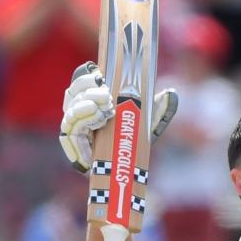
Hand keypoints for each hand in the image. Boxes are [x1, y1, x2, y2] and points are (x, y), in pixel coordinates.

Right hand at [58, 62, 179, 171]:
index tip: (98, 73)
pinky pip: (68, 137)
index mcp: (93, 102)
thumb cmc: (136, 140)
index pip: (80, 84)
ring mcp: (77, 133)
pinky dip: (79, 127)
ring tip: (104, 110)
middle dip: (86, 90)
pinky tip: (95, 122)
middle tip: (105, 95)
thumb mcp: (149, 121)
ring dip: (84, 109)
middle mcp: (81, 116)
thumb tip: (171, 94)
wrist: (133, 168)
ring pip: (70, 115)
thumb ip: (159, 107)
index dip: (84, 77)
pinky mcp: (75, 150)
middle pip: (71, 96)